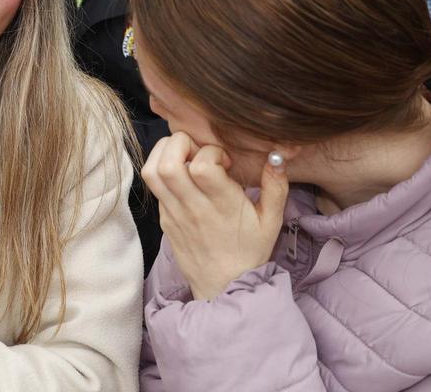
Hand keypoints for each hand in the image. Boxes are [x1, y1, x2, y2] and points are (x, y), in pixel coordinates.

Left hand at [141, 132, 288, 300]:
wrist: (223, 287)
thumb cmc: (250, 252)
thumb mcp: (272, 220)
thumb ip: (276, 185)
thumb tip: (278, 155)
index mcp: (222, 205)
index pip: (201, 165)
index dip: (211, 152)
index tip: (224, 160)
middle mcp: (194, 207)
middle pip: (168, 162)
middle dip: (182, 143)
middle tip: (198, 151)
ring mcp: (174, 214)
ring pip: (152, 172)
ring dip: (164, 153)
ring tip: (185, 157)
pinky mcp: (164, 220)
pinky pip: (153, 187)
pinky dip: (162, 172)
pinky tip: (182, 177)